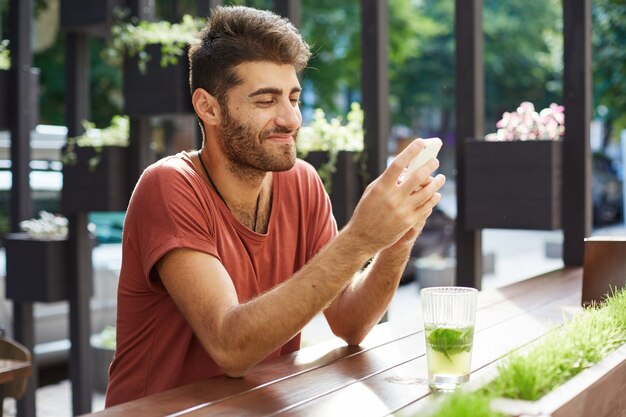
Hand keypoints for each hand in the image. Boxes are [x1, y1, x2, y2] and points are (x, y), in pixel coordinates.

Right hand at [345, 139, 445, 254]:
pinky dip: (433, 199)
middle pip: (417, 177)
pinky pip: (426, 207)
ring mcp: (402, 211)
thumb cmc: (366, 211)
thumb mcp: (372, 191)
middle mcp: (392, 198)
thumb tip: (406, 169)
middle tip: (435, 161)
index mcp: (381, 187)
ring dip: (436, 183)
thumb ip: (388, 179)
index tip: (420, 142)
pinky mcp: (409, 222)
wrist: (363, 238)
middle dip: (429, 166)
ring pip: (426, 193)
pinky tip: (435, 194)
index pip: (398, 164)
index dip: (410, 151)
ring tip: (440, 178)